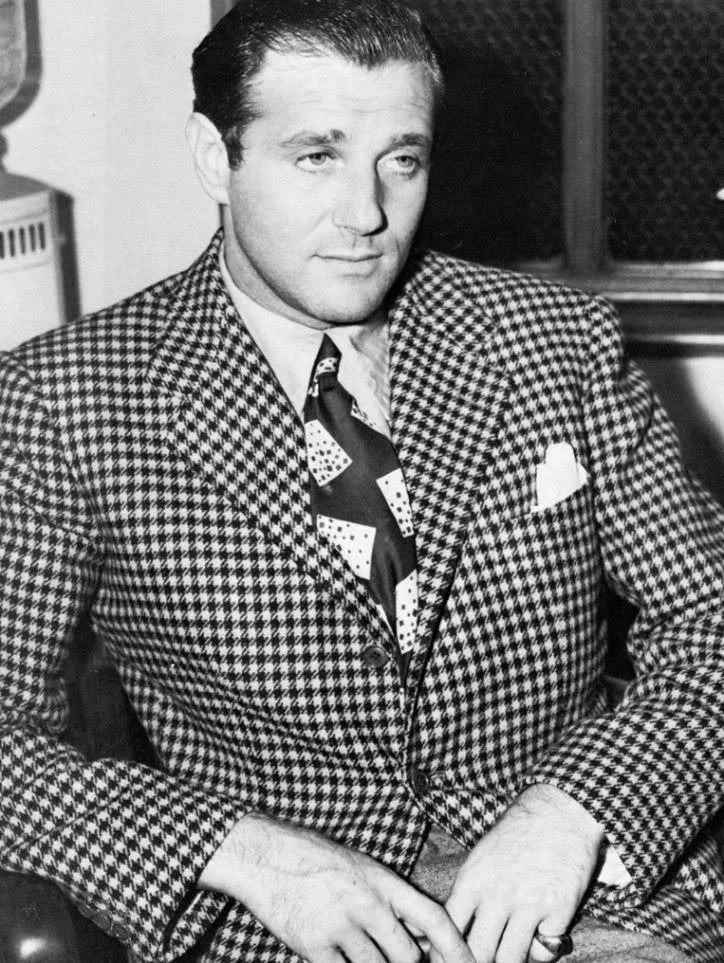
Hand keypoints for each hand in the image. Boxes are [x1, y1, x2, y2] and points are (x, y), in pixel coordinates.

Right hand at [199, 812, 474, 962]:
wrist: (264, 854)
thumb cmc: (314, 859)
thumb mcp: (360, 868)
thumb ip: (389, 900)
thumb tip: (421, 940)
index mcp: (382, 880)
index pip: (434, 918)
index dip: (457, 949)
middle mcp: (366, 903)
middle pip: (408, 956)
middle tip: (403, 962)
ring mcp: (340, 925)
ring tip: (363, 950)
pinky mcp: (313, 946)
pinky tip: (338, 957)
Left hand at [432, 784, 602, 962]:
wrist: (560, 811)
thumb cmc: (519, 831)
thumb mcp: (483, 855)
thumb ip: (470, 892)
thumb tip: (455, 929)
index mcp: (473, 878)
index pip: (448, 928)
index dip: (447, 950)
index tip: (450, 957)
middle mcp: (497, 894)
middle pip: (477, 953)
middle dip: (478, 961)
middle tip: (484, 957)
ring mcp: (528, 904)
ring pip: (509, 959)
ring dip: (510, 960)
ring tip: (511, 951)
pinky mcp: (558, 911)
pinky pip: (544, 952)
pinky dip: (541, 950)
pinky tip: (540, 934)